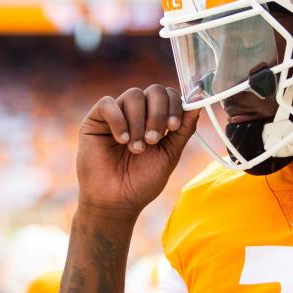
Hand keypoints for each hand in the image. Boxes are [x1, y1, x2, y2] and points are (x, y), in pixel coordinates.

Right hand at [77, 85, 198, 217]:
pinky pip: (107, 104)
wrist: (117, 201)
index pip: (169, 95)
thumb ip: (183, 129)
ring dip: (139, 122)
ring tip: (136, 148)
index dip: (175, 105)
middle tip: (154, 140)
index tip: (173, 127)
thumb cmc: (142, 181)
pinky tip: (121, 140)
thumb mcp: (170, 154)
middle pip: (154, 90)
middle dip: (158, 113)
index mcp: (156, 119)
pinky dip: (118, 120)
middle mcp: (137, 113)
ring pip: (133, 95)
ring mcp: (117, 114)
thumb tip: (198, 102)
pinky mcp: (95, 120)